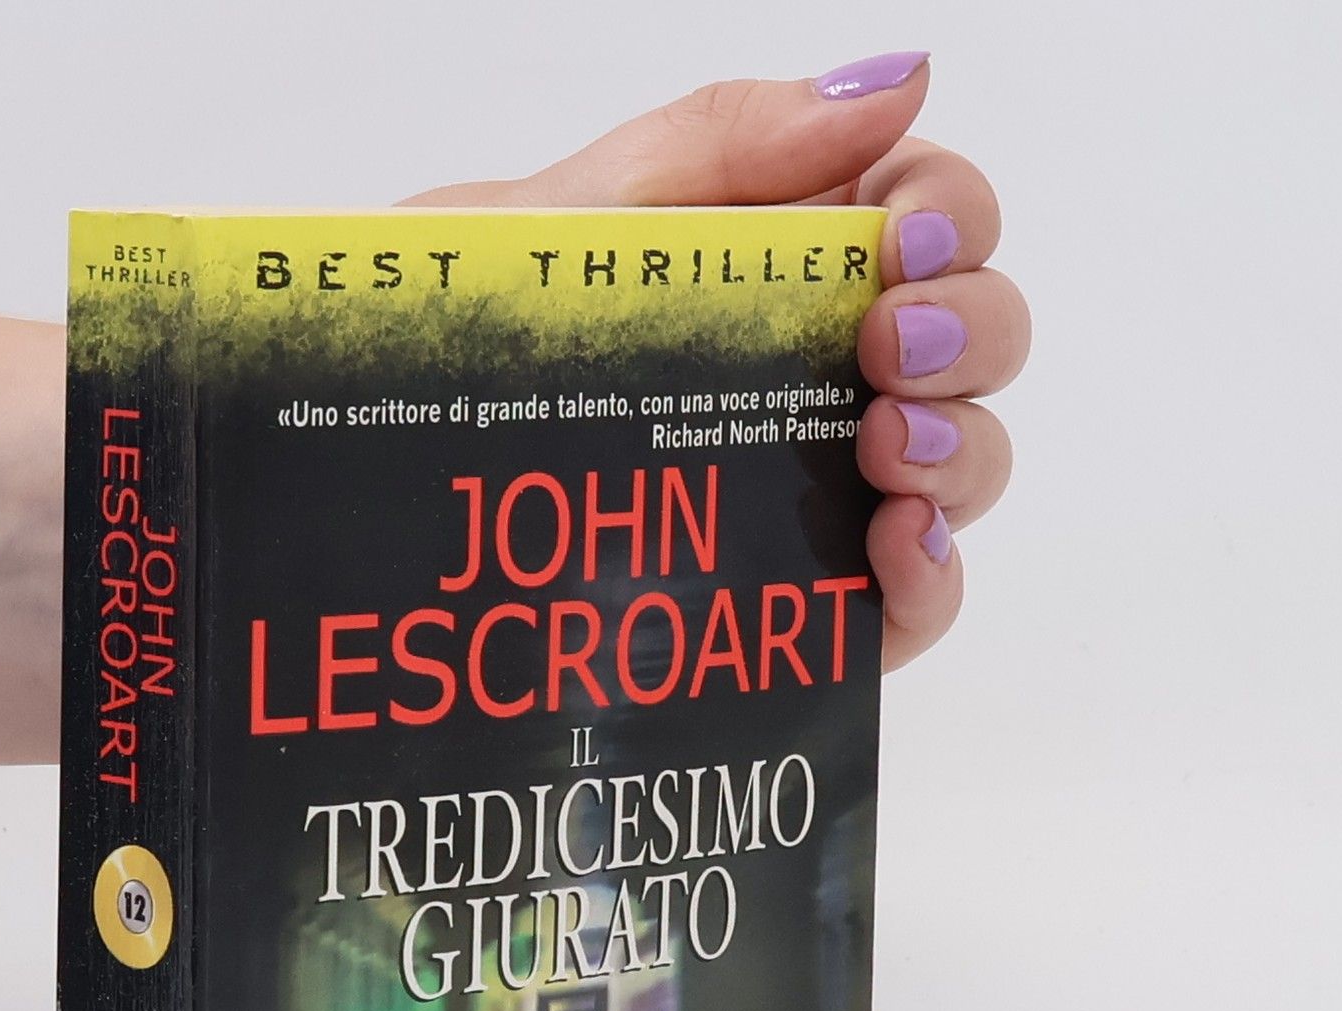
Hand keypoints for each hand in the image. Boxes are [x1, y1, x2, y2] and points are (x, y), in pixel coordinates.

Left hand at [405, 54, 1026, 671]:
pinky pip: (910, 601)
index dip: (950, 217)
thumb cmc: (469, 336)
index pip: (930, 219)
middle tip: (888, 346)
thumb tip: (898, 76)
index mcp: (785, 261)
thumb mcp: (571, 218)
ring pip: (963, 465)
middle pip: (975, 340)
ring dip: (960, 450)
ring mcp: (817, 492)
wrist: (366, 462)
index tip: (900, 244)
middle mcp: (819, 373)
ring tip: (884, 448)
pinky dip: (934, 576)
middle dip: (968, 330)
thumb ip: (724, 143)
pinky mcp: (798, 603)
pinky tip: (894, 545)